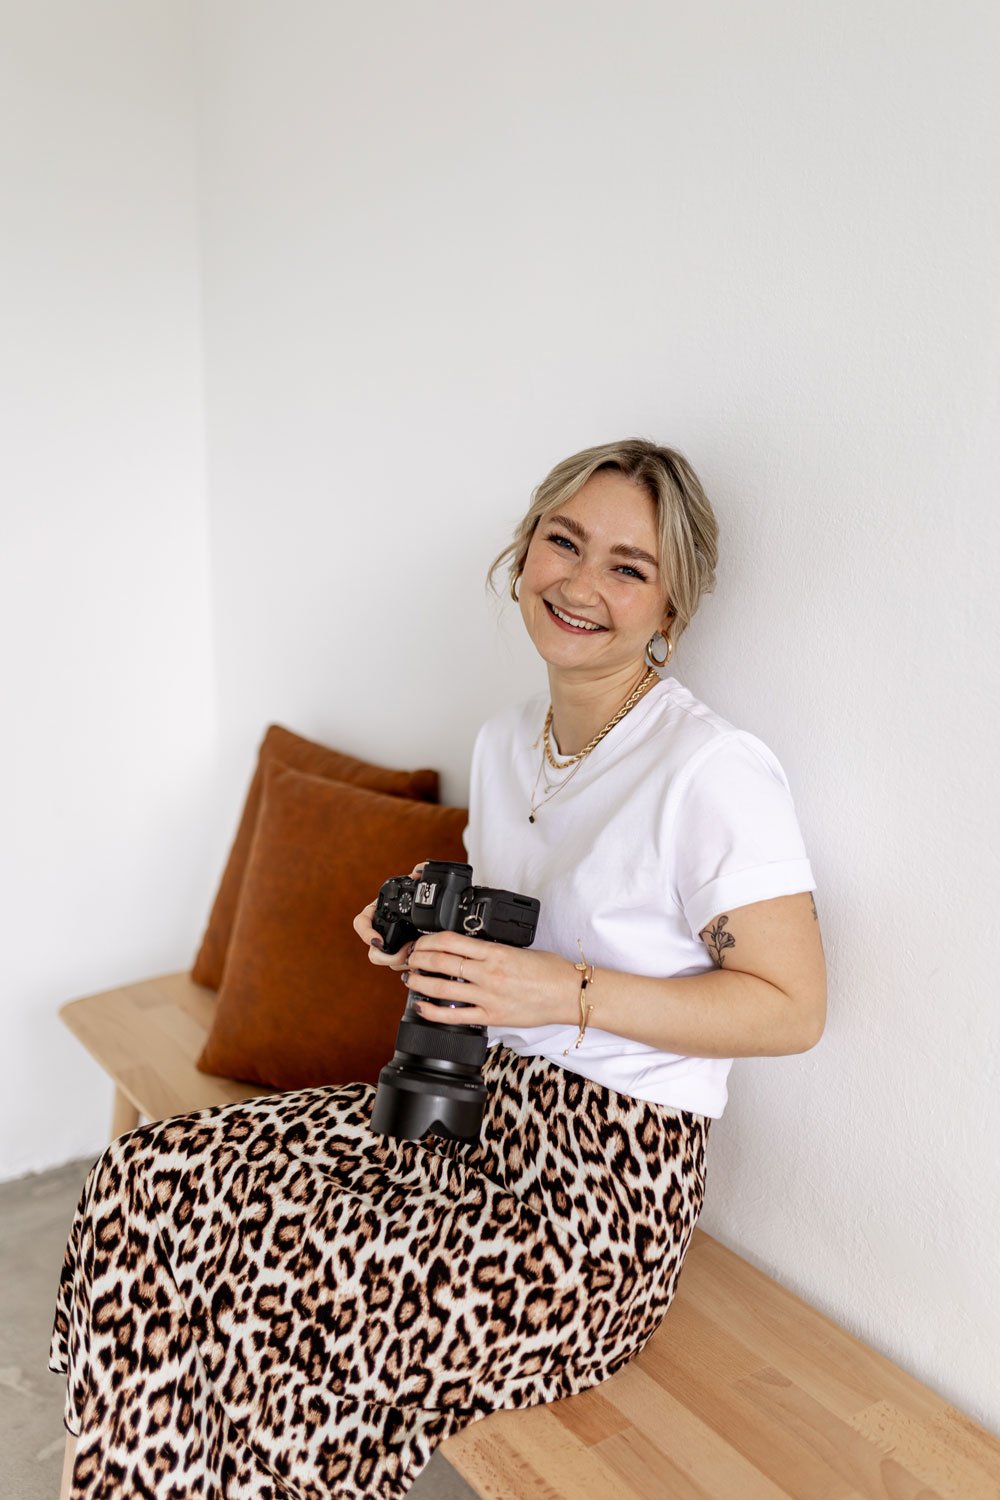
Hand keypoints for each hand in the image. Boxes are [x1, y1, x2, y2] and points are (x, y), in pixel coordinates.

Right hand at [352, 862, 426, 972]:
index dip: (366, 933)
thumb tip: (420, 870)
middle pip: (373, 953)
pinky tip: (423, 959)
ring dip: (401, 962)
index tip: (378, 941)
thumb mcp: (419, 883)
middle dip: (388, 957)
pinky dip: (411, 965)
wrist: (434, 909)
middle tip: (407, 951)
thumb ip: (420, 872)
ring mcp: (391, 946)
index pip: (361, 923)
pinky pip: (400, 967)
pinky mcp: (402, 957)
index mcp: (378, 912)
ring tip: (419, 955)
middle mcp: (380, 931)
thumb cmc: (421, 894)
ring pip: (387, 963)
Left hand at [399, 929, 579, 1029]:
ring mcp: (488, 997)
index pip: (451, 941)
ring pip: (441, 987)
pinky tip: (422, 1007)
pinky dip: (433, 1012)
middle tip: (410, 958)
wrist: (569, 994)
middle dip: (418, 958)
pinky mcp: (491, 1017)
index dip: (429, 940)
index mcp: (495, 952)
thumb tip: (468, 950)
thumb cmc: (551, 970)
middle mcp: (488, 973)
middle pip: (440, 961)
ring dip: (420, 981)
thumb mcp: (518, 950)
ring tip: (410, 978)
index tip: (421, 941)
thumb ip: (492, 950)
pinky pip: (454, 1016)